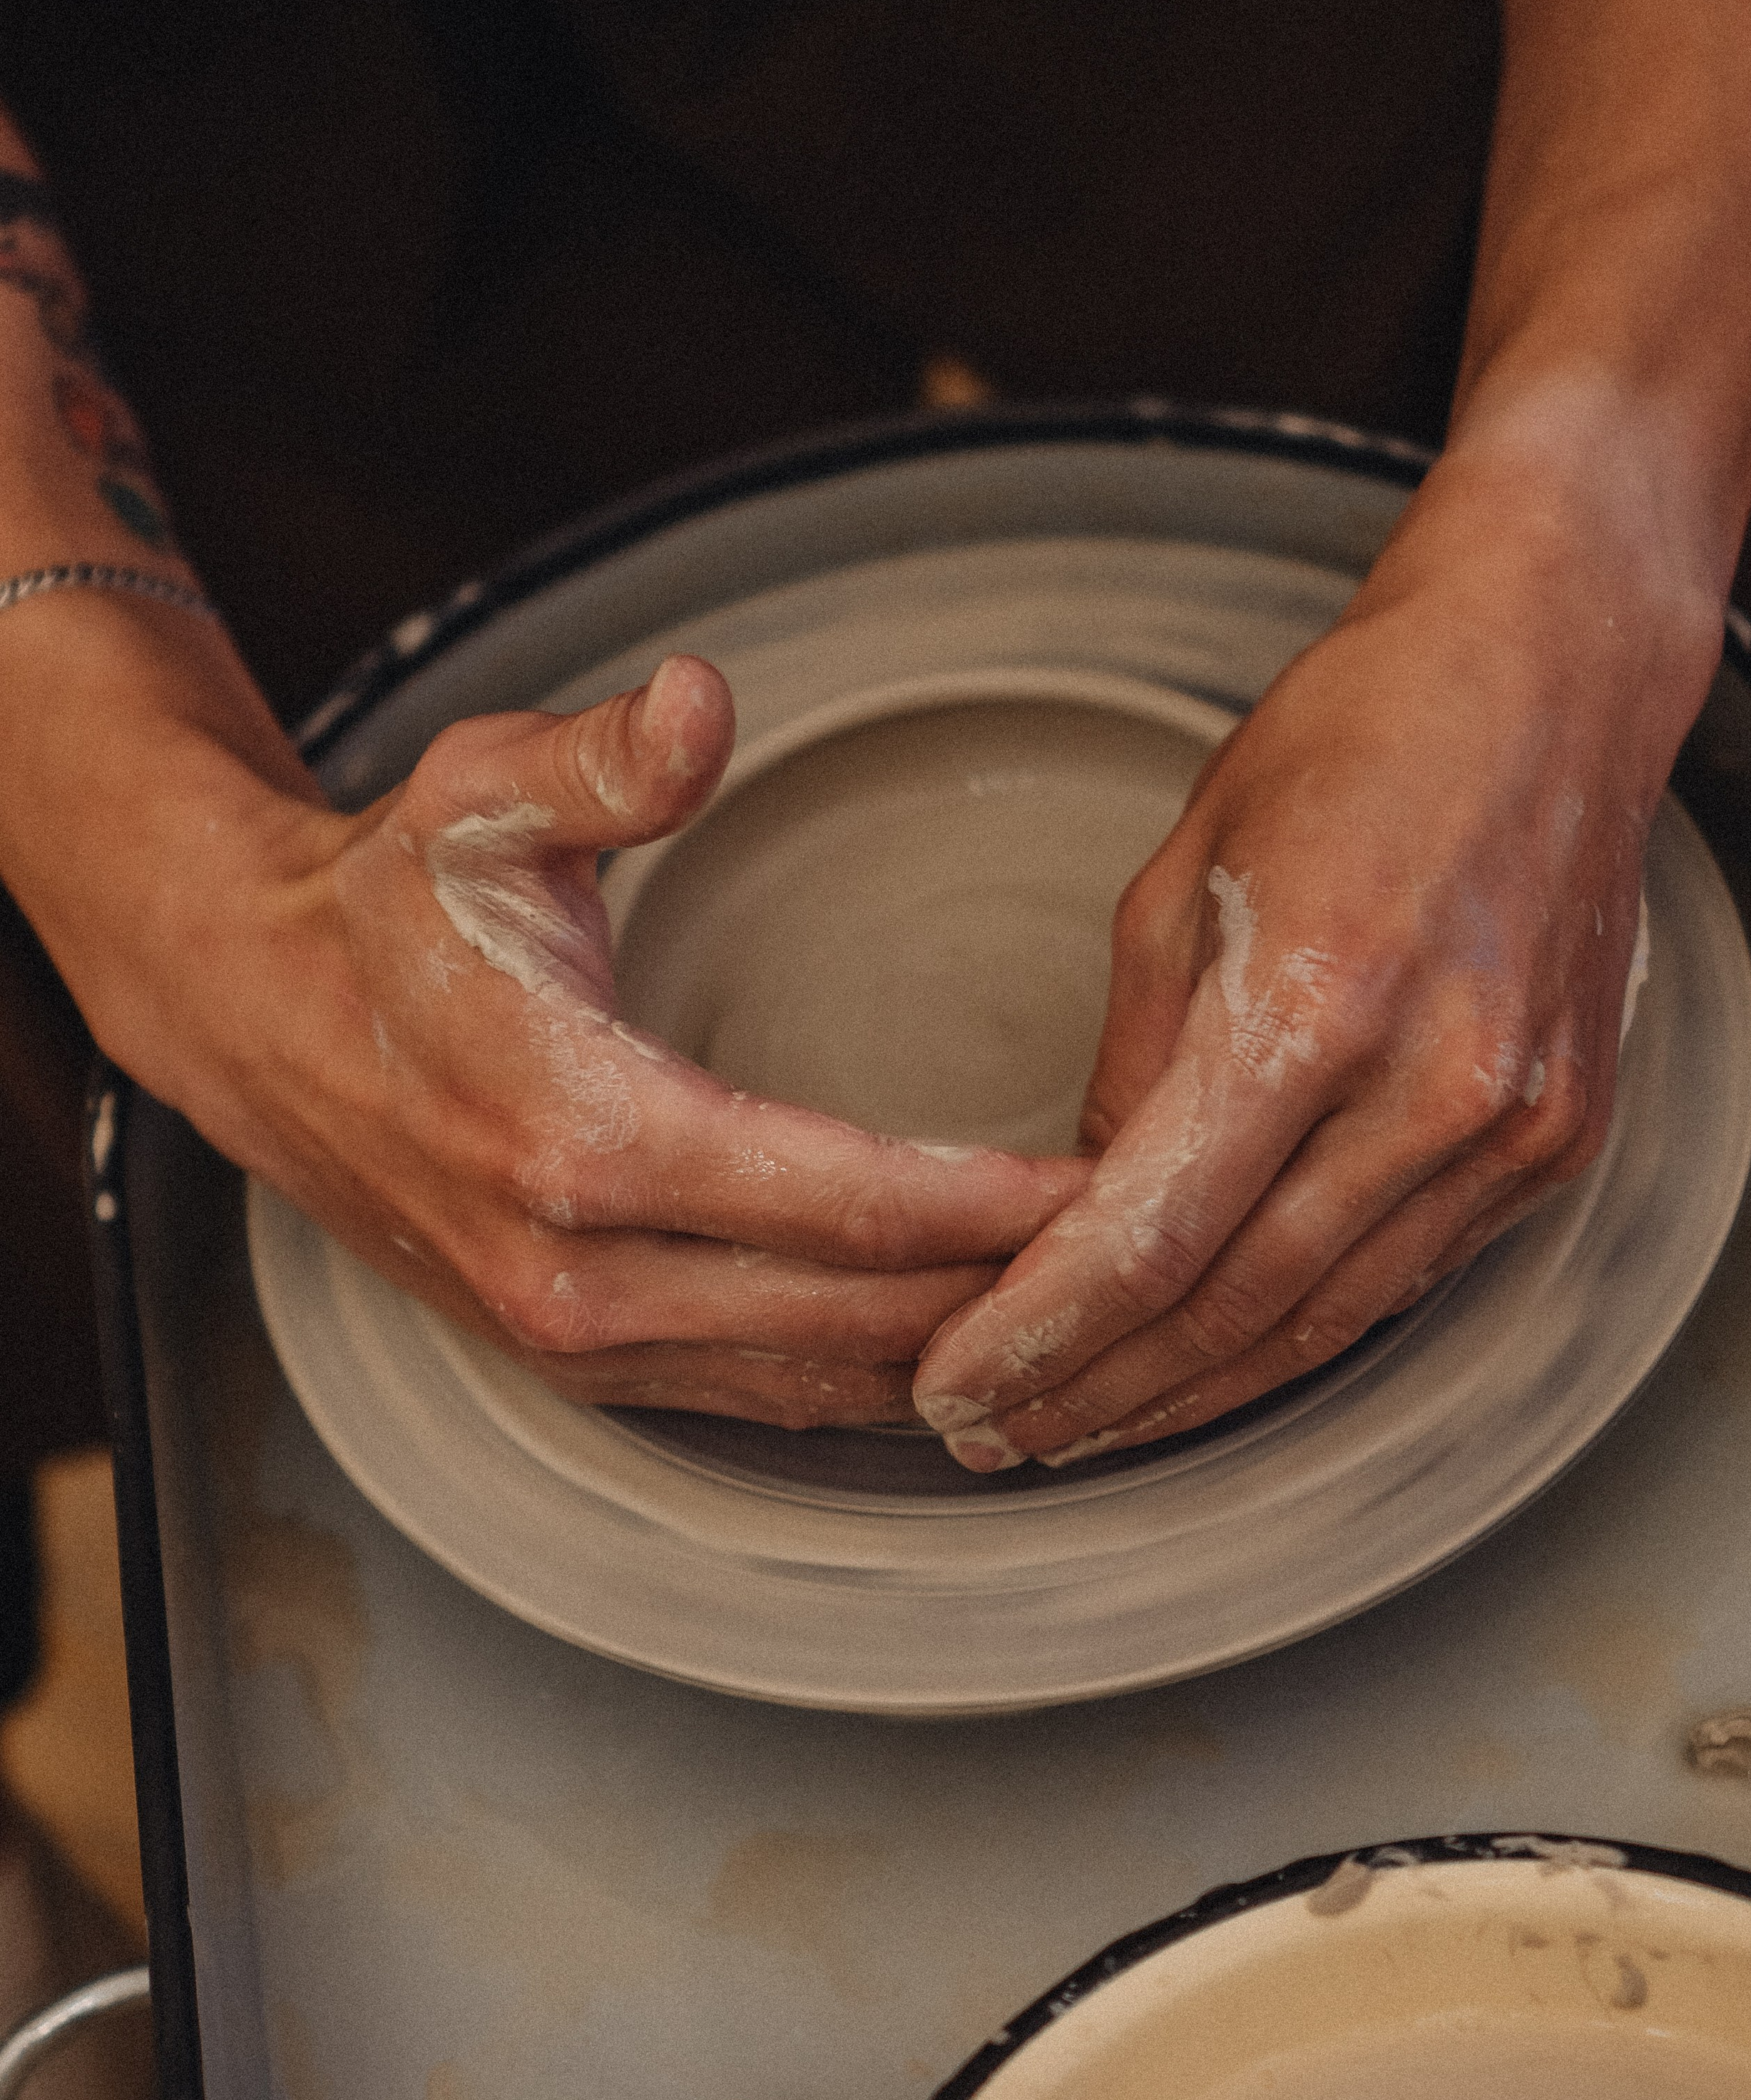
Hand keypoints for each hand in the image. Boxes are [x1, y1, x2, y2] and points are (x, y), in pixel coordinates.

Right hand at [75, 649, 1086, 1426]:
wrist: (249, 1011)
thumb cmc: (385, 900)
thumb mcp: (484, 791)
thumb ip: (612, 757)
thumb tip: (703, 700)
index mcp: (584, 1137)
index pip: (850, 1204)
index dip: (999, 1208)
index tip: (1119, 1187)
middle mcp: (580, 1272)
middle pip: (859, 1319)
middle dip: (1013, 1293)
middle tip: (1151, 1251)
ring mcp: (571, 1338)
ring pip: (818, 1382)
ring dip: (956, 1354)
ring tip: (1087, 1311)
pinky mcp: (571, 1360)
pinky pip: (757, 1399)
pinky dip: (868, 1382)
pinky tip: (957, 1351)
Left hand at [911, 472, 1717, 1469]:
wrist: (1553, 677)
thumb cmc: (1356, 737)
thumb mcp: (1182, 873)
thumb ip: (1132, 1060)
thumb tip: (1085, 1207)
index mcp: (1315, 997)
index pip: (1147, 1233)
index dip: (1037, 1331)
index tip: (954, 1382)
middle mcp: (1430, 1084)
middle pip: (1231, 1307)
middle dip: (1096, 1391)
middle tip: (994, 1436)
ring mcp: (1510, 1125)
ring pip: (1323, 1321)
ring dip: (1192, 1394)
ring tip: (1084, 1428)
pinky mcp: (1555, 1141)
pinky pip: (1404, 1276)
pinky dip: (1298, 1332)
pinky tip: (1215, 1363)